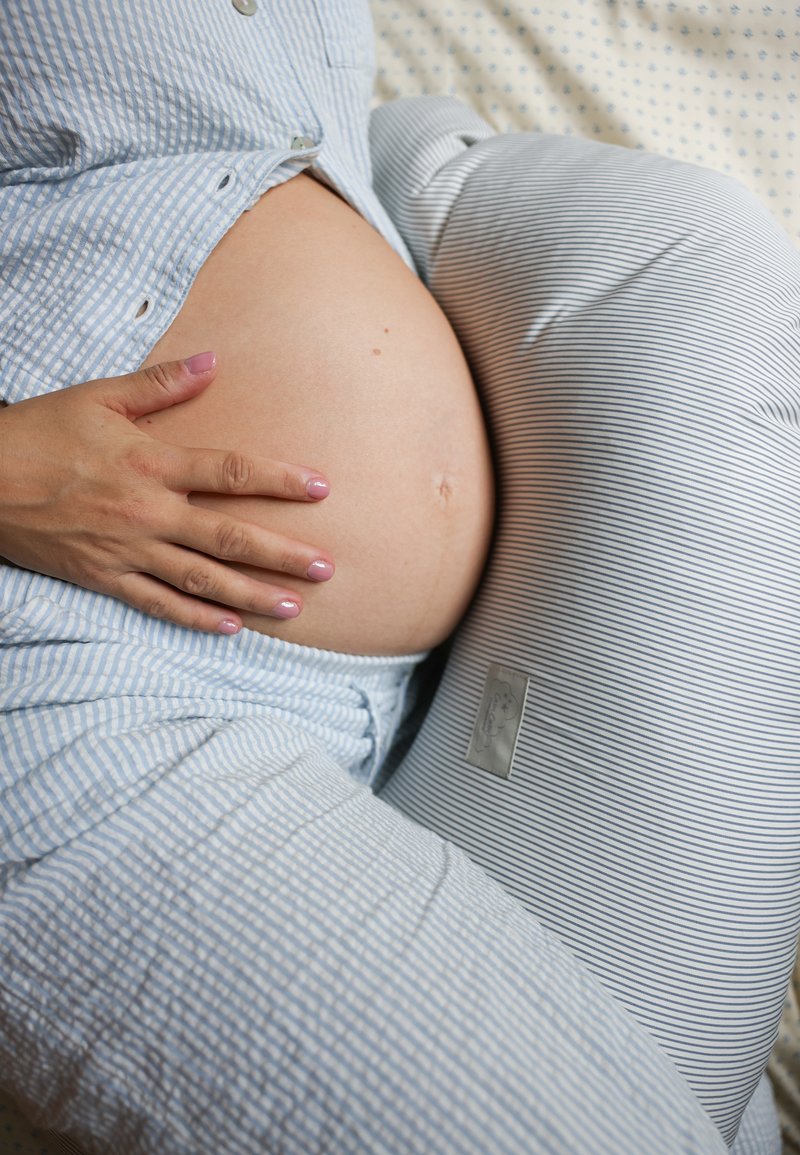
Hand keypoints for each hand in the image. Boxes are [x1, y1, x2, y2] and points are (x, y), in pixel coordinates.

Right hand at [0, 352, 333, 632]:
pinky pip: (158, 603)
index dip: (280, 480)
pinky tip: (230, 628)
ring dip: (252, 595)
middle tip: (327, 568)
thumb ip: (162, 385)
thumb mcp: (99, 397)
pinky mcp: (104, 577)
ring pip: (202, 579)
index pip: (232, 472)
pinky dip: (195, 618)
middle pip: (229, 537)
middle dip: (283, 554)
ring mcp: (127, 550)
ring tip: (295, 607)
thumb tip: (214, 361)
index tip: (321, 489)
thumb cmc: (40, 432)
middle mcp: (148, 511)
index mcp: (152, 463)